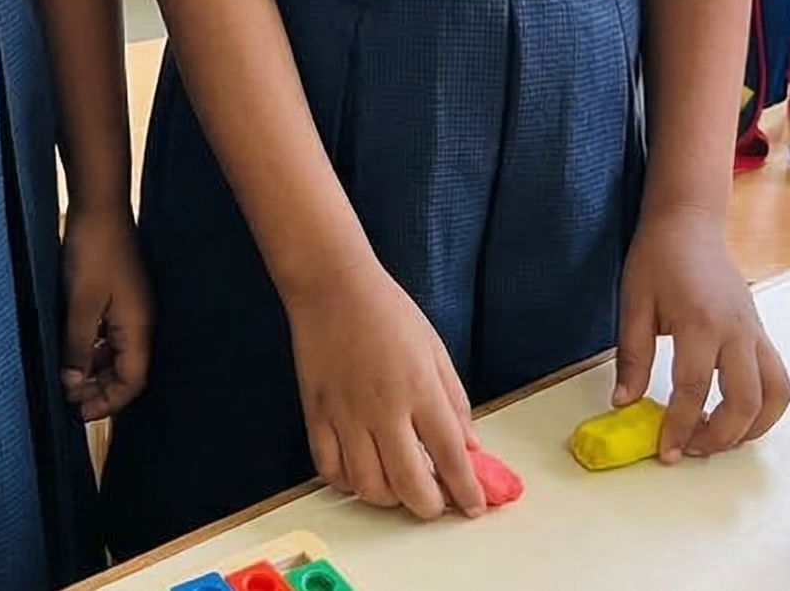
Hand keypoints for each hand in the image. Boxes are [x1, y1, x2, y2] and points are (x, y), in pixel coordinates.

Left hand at [59, 203, 151, 419]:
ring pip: (115, 352)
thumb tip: (73, 385)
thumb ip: (78, 346)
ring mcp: (128, 307)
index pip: (132, 380)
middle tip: (69, 402)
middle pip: (126, 370)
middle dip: (100, 390)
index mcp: (137, 327)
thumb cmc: (93, 251)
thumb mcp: (81, 303)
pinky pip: (107, 333)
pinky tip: (71, 349)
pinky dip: (91, 348)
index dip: (108, 402)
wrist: (99, 204)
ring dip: (93, 370)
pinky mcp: (117, 294)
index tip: (79, 414)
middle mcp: (138, 321)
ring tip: (66, 380)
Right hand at [286, 262, 482, 521]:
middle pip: (410, 485)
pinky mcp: (317, 413)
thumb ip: (455, 400)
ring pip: (369, 486)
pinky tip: (361, 473)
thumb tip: (470, 446)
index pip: (450, 457)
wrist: (332, 284)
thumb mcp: (434, 348)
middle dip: (430, 506)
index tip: (473, 505)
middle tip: (436, 501)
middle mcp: (384, 408)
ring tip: (399, 487)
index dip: (467, 491)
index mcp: (419, 388)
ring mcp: (346, 414)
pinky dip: (347, 483)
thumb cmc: (385, 309)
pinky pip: (329, 468)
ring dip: (390, 499)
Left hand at [616, 208, 789, 461]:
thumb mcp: (633, 302)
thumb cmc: (656, 258)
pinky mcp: (763, 333)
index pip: (693, 389)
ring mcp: (756, 332)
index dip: (679, 426)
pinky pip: (778, 380)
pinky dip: (765, 408)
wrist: (689, 222)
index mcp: (700, 322)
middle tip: (689, 449)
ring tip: (718, 438)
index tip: (664, 451)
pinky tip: (737, 415)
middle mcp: (737, 331)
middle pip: (743, 401)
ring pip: (774, 395)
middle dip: (719, 436)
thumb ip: (632, 356)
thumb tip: (624, 404)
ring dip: (752, 428)